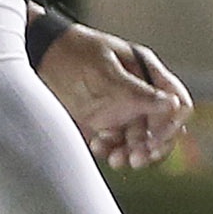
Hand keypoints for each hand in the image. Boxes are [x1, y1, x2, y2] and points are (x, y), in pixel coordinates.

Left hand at [40, 24, 190, 171]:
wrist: (36, 56)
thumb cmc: (72, 53)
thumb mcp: (104, 71)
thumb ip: (135, 92)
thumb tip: (171, 105)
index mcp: (147, 75)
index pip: (176, 103)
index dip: (171, 124)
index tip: (155, 140)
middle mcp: (138, 94)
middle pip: (159, 127)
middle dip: (152, 146)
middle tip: (138, 159)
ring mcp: (119, 108)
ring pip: (138, 139)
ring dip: (132, 153)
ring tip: (117, 160)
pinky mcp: (100, 121)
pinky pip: (115, 142)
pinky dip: (111, 149)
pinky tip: (98, 146)